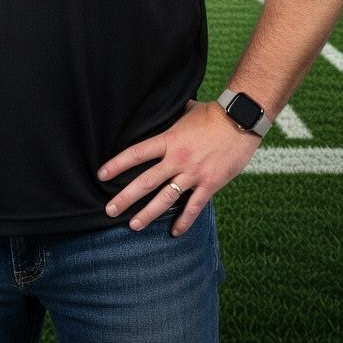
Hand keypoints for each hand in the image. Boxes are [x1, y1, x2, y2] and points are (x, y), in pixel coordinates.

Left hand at [97, 99, 260, 235]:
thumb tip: (165, 110)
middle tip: (109, 210)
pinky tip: (174, 232)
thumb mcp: (187, 112)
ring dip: (148, 214)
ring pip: (165, 198)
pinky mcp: (210, 184)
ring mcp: (193, 174)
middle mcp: (177, 159)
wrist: (240, 121)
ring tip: (133, 226)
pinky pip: (193, 207)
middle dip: (126, 197)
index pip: (137, 154)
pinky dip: (183, 221)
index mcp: (169, 140)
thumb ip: (173, 118)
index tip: (102, 174)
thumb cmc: (213, 114)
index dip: (117, 164)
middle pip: (146, 181)